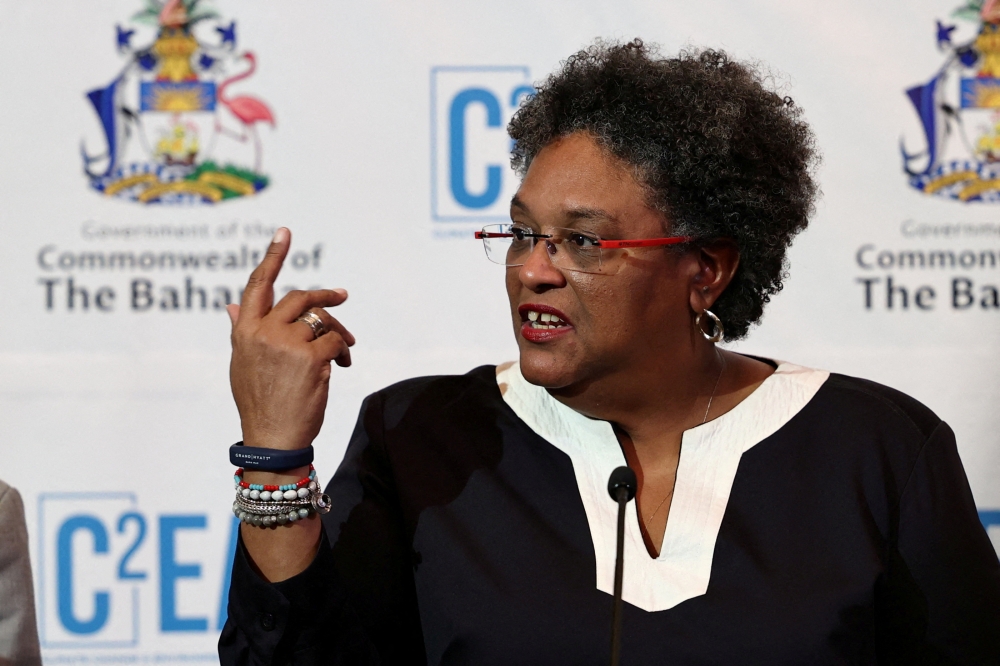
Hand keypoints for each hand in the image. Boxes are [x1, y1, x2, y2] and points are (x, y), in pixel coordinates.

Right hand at [227, 228, 354, 450]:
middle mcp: (263, 332)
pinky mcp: (311, 357)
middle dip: (325, 296)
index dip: (273, 256)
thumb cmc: (259, 403)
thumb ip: (241, 331)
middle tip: (341, 297)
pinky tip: (342, 367)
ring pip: (322, 321)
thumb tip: (230, 304)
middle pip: (300, 297)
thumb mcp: (242, 364)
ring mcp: (287, 343)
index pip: (258, 284)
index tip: (285, 232)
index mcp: (244, 331)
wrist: (274, 438)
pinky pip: (336, 342)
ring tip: (345, 350)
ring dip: (338, 333)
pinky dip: (344, 352)